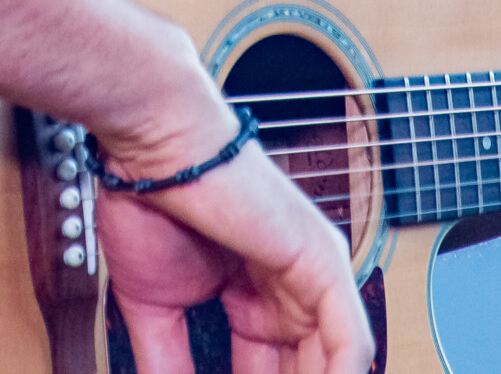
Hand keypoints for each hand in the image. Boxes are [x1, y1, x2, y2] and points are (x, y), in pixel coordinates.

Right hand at [96, 134, 373, 373]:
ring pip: (336, 366)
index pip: (272, 373)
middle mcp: (294, 287)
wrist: (152, 150)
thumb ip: (169, 364)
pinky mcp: (323, 261)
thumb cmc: (149, 204)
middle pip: (307, 371)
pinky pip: (350, 344)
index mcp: (259, 296)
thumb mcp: (157, 310)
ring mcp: (314, 273)